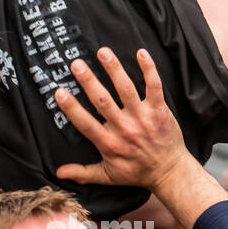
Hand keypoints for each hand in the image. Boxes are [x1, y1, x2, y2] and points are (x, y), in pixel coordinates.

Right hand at [55, 48, 189, 191]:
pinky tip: (140, 52)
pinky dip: (149, 69)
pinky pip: (154, 86)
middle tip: (76, 64)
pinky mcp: (159, 110)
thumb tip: (58, 172)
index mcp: (108, 143)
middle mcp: (124, 128)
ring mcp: (142, 117)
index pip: (85, 123)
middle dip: (89, 81)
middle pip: (103, 101)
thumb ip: (82, 173)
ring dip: (114, 69)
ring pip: (126, 89)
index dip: (71, 108)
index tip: (59, 92)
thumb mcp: (107, 176)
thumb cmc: (136, 172)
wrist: (168, 171)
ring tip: (103, 52)